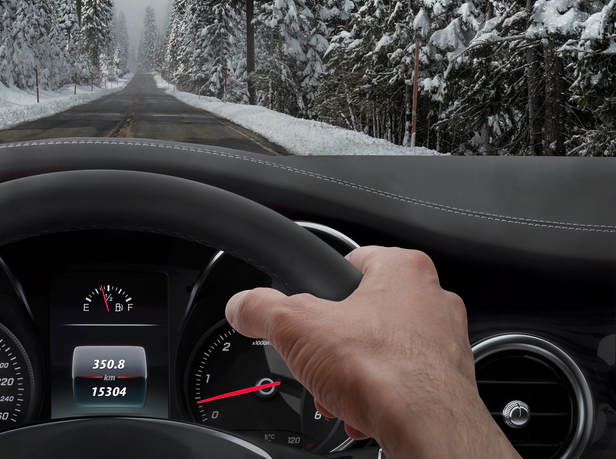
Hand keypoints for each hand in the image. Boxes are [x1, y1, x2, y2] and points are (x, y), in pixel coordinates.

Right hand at [225, 246, 519, 458]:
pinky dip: (378, 396)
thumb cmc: (384, 371)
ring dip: (353, 374)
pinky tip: (360, 410)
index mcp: (403, 269)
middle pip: (362, 313)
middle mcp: (432, 300)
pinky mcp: (448, 382)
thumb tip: (242, 305)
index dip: (321, 288)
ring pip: (381, 351)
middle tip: (318, 360)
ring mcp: (445, 342)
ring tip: (338, 391)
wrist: (426, 428)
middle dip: (334, 343)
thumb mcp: (294, 327)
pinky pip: (402, 383)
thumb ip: (261, 309)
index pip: (351, 262)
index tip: (306, 310)